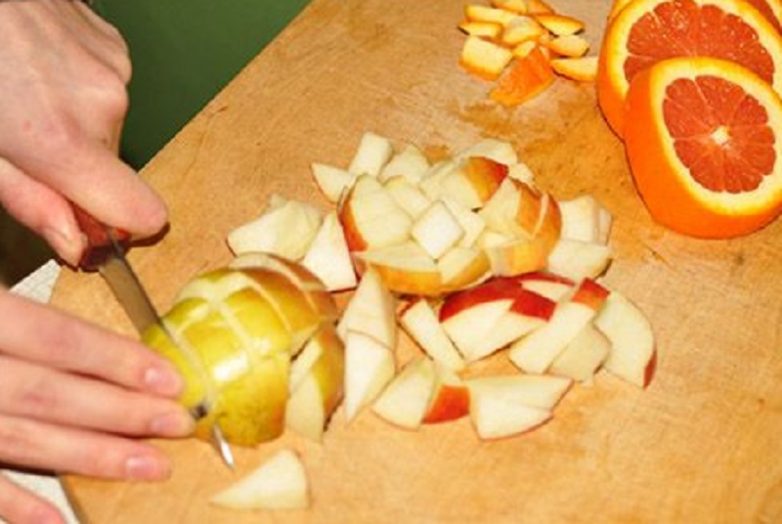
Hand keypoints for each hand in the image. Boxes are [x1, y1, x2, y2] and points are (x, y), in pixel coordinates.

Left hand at [0, 0, 167, 266]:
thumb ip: (28, 200)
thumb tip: (75, 245)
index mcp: (64, 141)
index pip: (144, 215)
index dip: (118, 227)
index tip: (86, 222)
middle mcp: (104, 105)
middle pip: (115, 173)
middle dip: (78, 170)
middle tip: (26, 143)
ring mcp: (114, 70)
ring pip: (109, 129)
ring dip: (76, 126)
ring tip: (27, 94)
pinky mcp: (114, 46)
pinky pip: (108, 92)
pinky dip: (78, 91)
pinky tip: (41, 69)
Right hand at [0, 290, 193, 523]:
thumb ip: (28, 283)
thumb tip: (83, 275)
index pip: (59, 340)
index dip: (118, 361)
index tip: (171, 380)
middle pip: (52, 395)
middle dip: (123, 413)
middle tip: (179, 424)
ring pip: (23, 438)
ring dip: (91, 456)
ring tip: (151, 467)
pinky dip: (16, 503)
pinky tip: (58, 520)